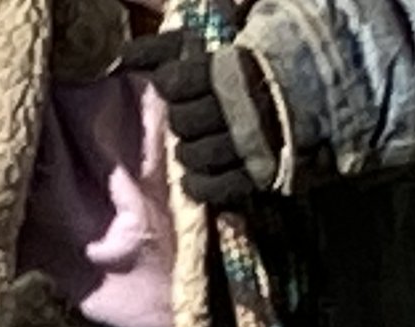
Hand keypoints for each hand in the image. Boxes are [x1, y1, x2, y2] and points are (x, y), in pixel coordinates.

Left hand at [119, 31, 284, 207]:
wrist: (289, 100)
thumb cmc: (235, 75)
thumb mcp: (201, 51)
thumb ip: (161, 49)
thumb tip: (125, 55)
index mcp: (229, 71)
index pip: (176, 83)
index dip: (169, 86)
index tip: (177, 85)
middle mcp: (241, 107)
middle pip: (184, 122)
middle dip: (179, 120)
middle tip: (188, 116)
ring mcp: (251, 143)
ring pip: (198, 155)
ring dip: (188, 152)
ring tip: (193, 144)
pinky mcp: (257, 174)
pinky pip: (217, 188)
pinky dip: (198, 185)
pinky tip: (191, 178)